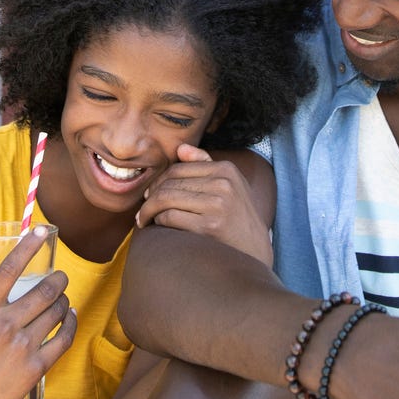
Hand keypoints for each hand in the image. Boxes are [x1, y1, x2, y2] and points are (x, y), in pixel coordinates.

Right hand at [0, 226, 75, 398]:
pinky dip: (71, 323)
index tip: (42, 232)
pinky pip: (63, 339)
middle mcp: (3, 325)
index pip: (9, 269)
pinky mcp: (35, 368)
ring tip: (62, 297)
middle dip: (58, 278)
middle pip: (44, 290)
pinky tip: (70, 317)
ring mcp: (21, 347)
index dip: (29, 246)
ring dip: (64, 299)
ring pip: (55, 311)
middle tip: (60, 275)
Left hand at [135, 144, 272, 265]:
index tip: (149, 195)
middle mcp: (223, 183)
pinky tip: (158, 228)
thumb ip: (205, 164)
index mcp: (226, 169)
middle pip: (169, 184)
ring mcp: (217, 205)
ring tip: (144, 220)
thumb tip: (180, 148)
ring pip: (166, 199)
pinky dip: (159, 222)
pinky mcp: (210, 227)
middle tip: (142, 211)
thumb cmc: (237, 217)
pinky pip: (170, 217)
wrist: (255, 249)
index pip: (177, 169)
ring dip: (148, 210)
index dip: (158, 182)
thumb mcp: (230, 185)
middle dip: (150, 197)